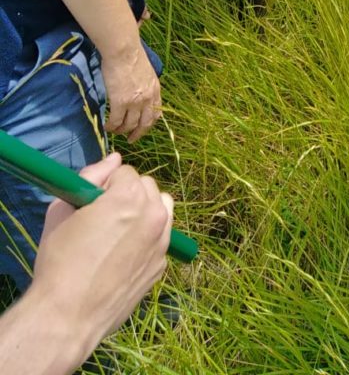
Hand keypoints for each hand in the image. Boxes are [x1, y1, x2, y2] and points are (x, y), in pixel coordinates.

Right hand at [32, 154, 171, 355]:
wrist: (68, 316)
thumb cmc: (60, 261)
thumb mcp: (63, 209)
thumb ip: (91, 176)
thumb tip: (114, 158)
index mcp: (130, 196)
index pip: (124, 172)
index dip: (104, 185)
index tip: (91, 203)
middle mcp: (154, 214)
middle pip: (146, 187)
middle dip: (127, 194)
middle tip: (102, 217)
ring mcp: (162, 241)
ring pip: (161, 208)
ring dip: (144, 211)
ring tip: (117, 231)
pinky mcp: (162, 265)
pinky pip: (160, 238)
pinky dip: (146, 239)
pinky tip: (122, 256)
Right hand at [101, 44, 161, 142]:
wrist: (123, 51)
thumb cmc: (131, 56)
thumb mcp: (146, 72)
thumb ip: (145, 85)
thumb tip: (139, 92)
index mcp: (155, 90)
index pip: (156, 113)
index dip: (149, 124)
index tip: (143, 129)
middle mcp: (148, 98)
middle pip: (145, 123)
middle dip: (138, 134)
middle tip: (130, 139)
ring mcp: (135, 102)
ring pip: (129, 124)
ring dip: (121, 131)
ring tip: (115, 131)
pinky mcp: (120, 102)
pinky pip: (116, 121)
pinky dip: (111, 127)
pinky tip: (107, 127)